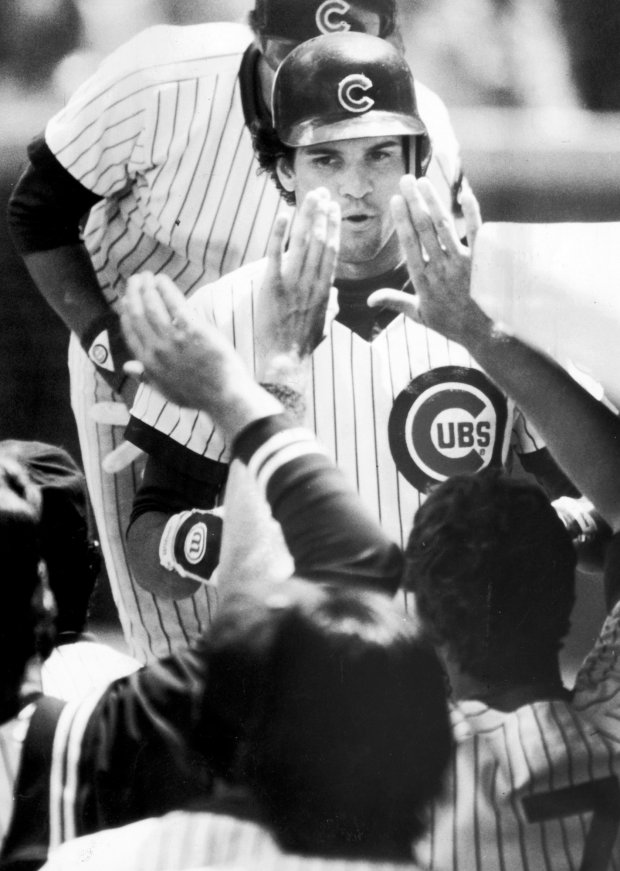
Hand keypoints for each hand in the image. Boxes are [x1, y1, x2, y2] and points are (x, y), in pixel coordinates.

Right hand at [120, 272, 279, 437]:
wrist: (224, 396)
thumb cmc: (197, 395)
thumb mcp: (165, 391)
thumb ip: (145, 377)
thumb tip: (127, 367)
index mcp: (148, 364)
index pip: (130, 332)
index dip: (126, 313)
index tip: (126, 299)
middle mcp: (156, 350)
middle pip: (138, 314)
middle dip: (133, 293)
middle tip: (135, 280)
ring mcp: (174, 340)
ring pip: (153, 306)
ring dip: (147, 288)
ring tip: (147, 276)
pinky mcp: (193, 330)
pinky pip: (175, 304)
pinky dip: (165, 289)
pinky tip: (162, 280)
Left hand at [255, 188, 339, 381]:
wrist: (286, 359)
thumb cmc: (304, 345)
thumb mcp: (324, 324)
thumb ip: (330, 306)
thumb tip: (335, 296)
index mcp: (325, 289)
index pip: (331, 251)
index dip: (333, 227)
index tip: (334, 210)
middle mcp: (312, 282)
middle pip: (320, 240)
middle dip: (322, 214)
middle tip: (323, 193)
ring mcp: (293, 283)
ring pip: (303, 242)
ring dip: (307, 217)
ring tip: (310, 196)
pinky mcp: (273, 286)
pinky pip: (276, 254)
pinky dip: (279, 233)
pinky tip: (283, 214)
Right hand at [367, 176, 485, 343]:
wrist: (483, 334)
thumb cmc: (450, 323)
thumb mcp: (419, 315)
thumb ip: (395, 301)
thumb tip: (369, 299)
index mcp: (423, 280)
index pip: (409, 244)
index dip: (401, 220)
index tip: (395, 199)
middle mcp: (440, 268)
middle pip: (424, 229)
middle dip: (414, 202)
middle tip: (406, 180)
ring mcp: (461, 263)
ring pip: (445, 227)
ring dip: (434, 202)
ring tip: (425, 182)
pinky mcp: (481, 261)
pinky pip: (477, 233)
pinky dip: (472, 213)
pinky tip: (464, 194)